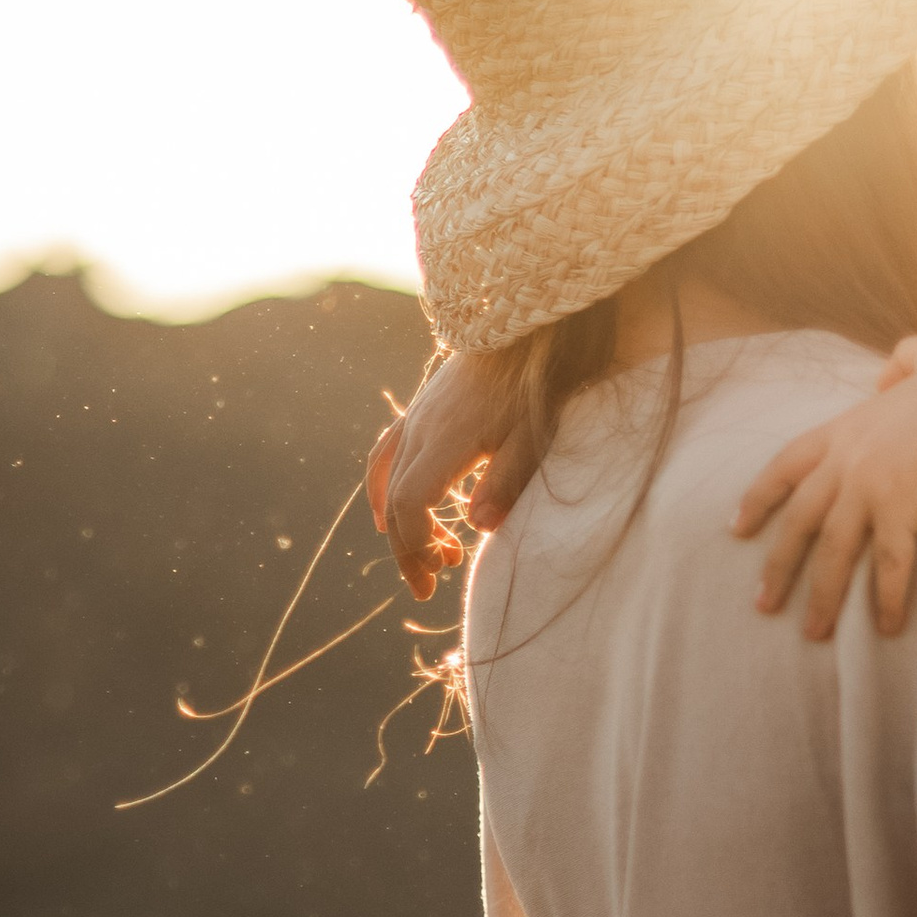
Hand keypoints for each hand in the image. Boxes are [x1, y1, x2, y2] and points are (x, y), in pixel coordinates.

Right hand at [368, 347, 537, 599]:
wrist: (519, 329)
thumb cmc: (534, 383)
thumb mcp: (534, 434)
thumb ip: (509, 478)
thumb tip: (479, 525)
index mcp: (445, 440)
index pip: (412, 503)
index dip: (417, 543)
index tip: (439, 570)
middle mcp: (420, 430)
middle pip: (396, 502)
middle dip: (407, 550)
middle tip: (427, 588)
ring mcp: (415, 419)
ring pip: (387, 482)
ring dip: (399, 527)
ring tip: (427, 560)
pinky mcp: (419, 412)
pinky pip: (385, 456)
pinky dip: (382, 491)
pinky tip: (388, 518)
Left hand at [731, 336, 916, 638]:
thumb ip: (904, 361)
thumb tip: (886, 375)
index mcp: (849, 427)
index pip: (787, 464)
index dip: (759, 497)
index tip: (737, 528)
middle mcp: (850, 457)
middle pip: (800, 519)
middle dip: (778, 565)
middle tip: (763, 604)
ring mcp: (872, 482)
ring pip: (834, 550)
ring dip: (822, 596)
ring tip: (813, 633)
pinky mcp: (903, 505)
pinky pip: (888, 563)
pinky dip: (885, 599)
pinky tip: (886, 627)